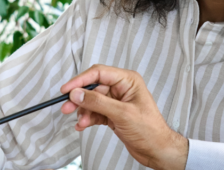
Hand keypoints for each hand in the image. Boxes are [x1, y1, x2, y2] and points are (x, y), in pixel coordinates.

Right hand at [59, 65, 188, 169]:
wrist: (157, 150)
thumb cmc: (149, 130)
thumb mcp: (122, 114)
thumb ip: (98, 102)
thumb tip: (77, 94)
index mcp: (128, 80)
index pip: (99, 73)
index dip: (81, 80)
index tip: (66, 89)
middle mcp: (121, 88)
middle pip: (93, 87)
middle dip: (79, 98)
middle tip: (66, 107)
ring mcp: (116, 102)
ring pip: (92, 101)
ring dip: (83, 111)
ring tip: (79, 122)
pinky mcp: (112, 114)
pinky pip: (95, 112)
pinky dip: (87, 118)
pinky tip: (82, 125)